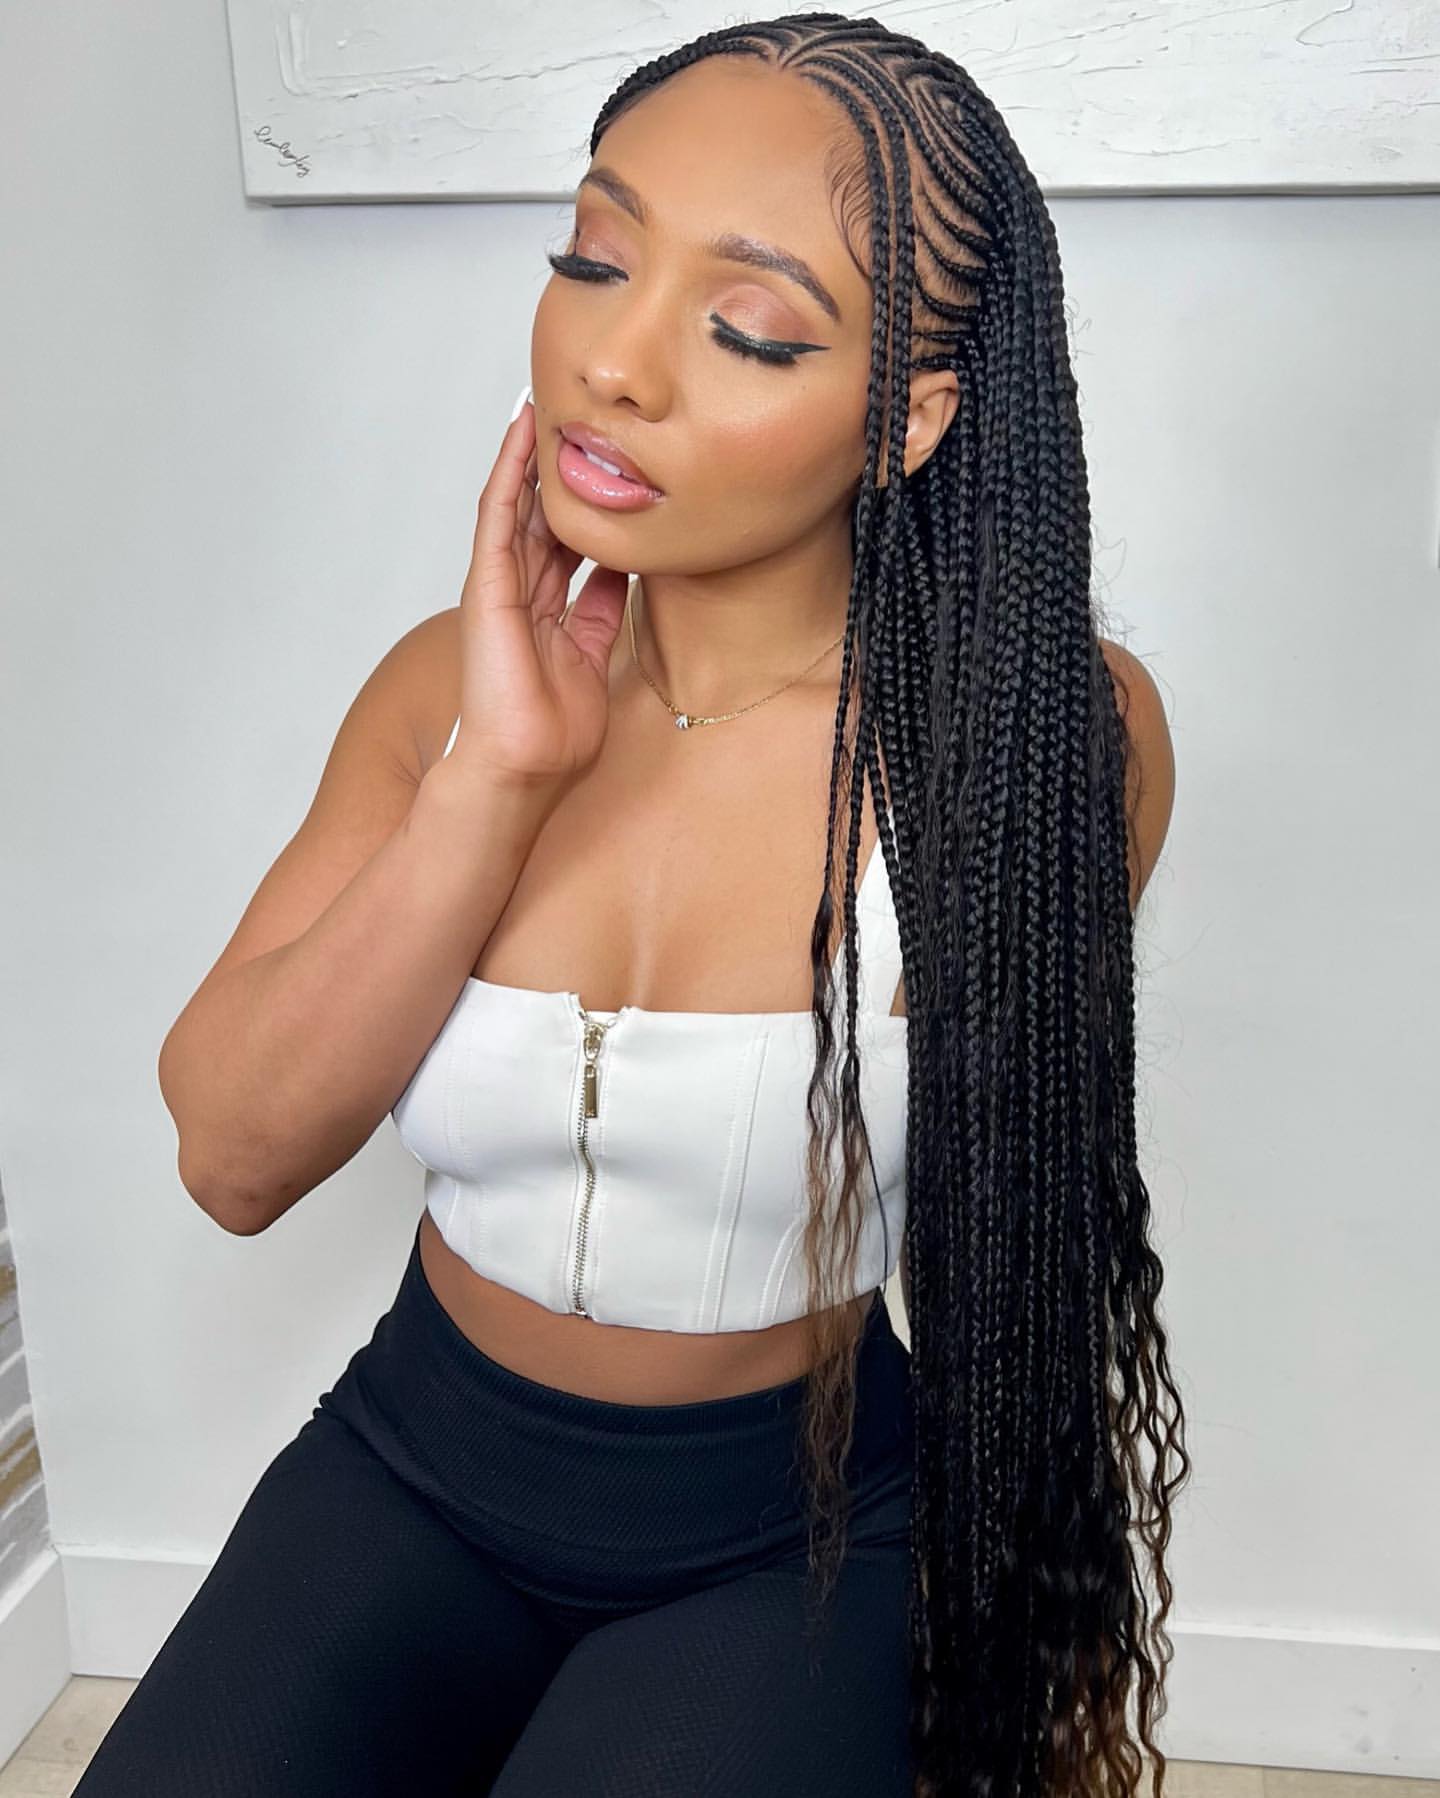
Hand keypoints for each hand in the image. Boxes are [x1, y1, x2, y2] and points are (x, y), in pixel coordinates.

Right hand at [449, 393, 628, 791]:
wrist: (526, 764)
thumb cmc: (556, 729)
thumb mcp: (596, 652)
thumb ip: (603, 607)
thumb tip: (626, 564)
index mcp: (545, 614)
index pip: (565, 545)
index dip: (583, 505)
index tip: (605, 465)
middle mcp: (520, 595)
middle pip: (542, 518)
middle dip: (557, 471)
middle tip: (576, 417)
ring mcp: (499, 587)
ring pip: (518, 505)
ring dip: (528, 455)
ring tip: (543, 403)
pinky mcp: (486, 584)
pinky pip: (498, 515)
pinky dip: (508, 470)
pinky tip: (520, 431)